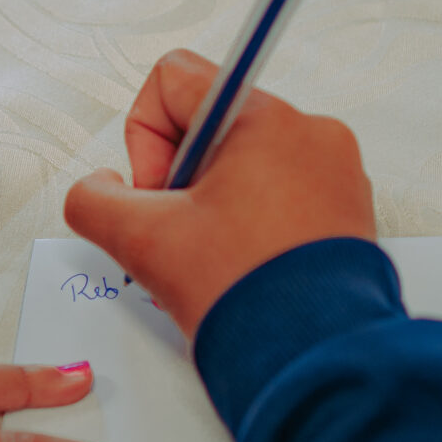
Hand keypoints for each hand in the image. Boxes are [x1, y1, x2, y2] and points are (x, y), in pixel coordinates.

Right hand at [63, 49, 374, 337]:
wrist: (315, 361)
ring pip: (244, 163)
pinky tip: (245, 266)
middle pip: (210, 127)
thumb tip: (99, 187)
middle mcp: (311, 133)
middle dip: (182, 181)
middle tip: (185, 235)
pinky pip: (282, 193)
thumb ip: (93, 199)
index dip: (144, 137)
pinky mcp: (349, 210)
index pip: (174, 80)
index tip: (159, 194)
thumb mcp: (141, 240)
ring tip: (218, 258)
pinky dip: (252, 224)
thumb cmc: (245, 295)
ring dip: (215, 205)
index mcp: (266, 119)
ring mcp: (337, 171)